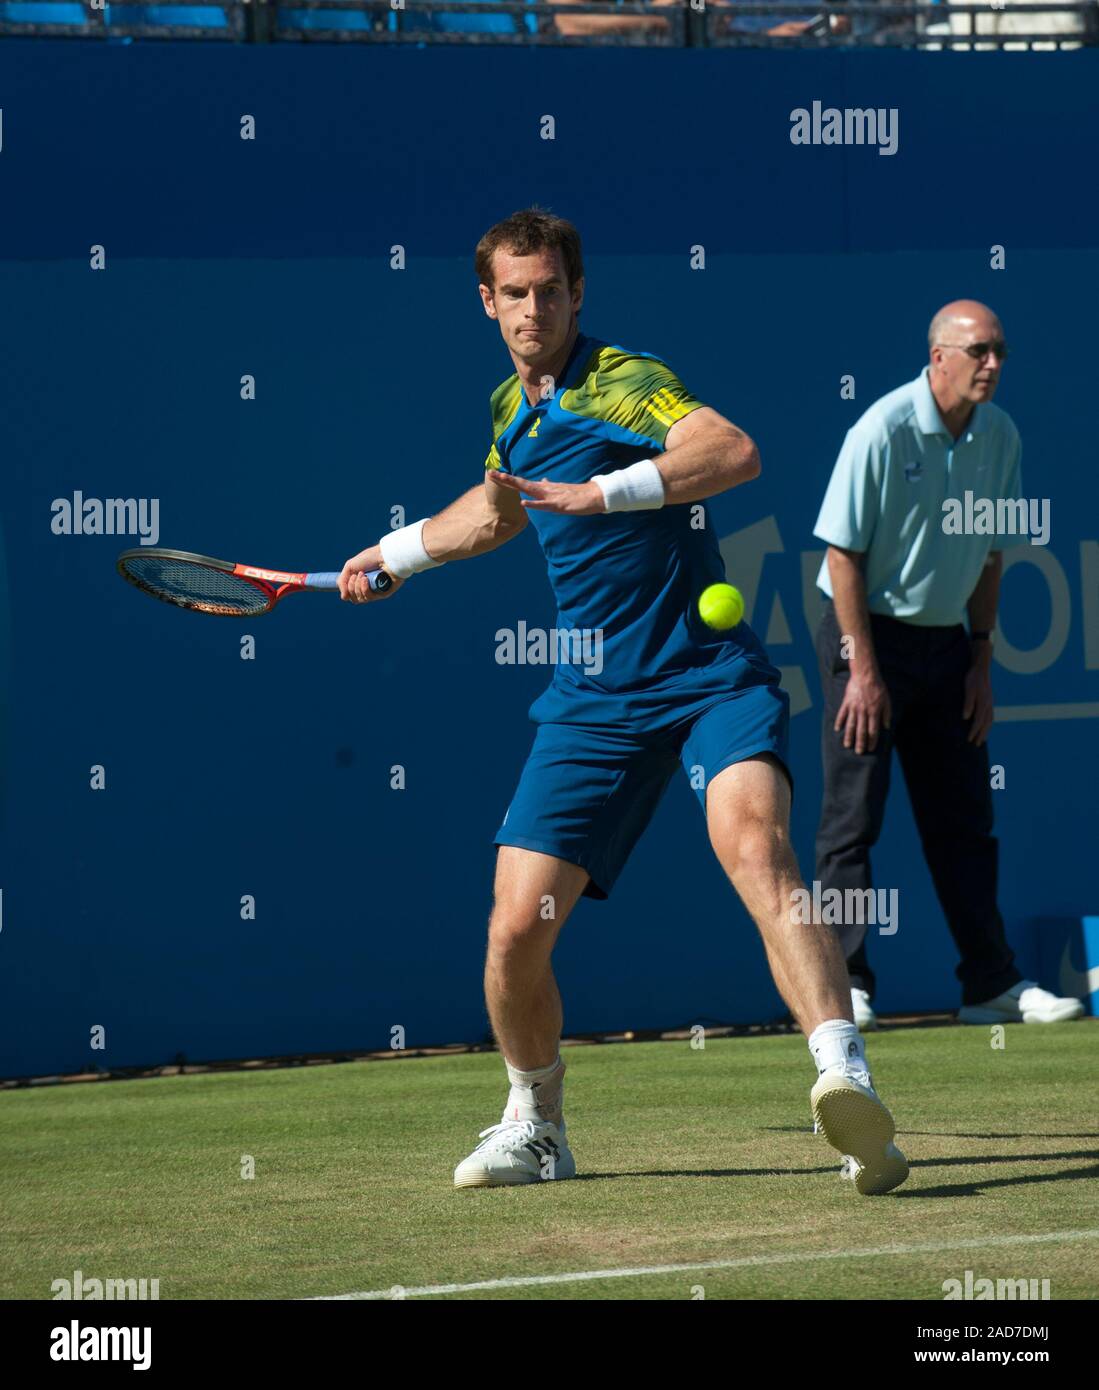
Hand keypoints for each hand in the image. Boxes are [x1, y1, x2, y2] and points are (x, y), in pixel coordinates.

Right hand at [338, 546, 402, 604]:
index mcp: (360, 583)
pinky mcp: (383, 593)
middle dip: (351, 587)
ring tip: (363, 575)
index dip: (347, 589)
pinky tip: (366, 579)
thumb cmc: (369, 558)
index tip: (350, 577)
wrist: (384, 555)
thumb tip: (344, 598)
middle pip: (354, 599)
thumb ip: (342, 581)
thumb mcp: (350, 567)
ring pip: (360, 599)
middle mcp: (368, 589)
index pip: (350, 595)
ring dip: (357, 587)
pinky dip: (364, 589)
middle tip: (356, 575)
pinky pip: (369, 598)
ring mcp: (376, 592)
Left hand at [489, 471, 605, 515]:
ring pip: (530, 490)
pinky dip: (533, 503)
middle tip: (491, 473)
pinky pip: (544, 504)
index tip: (494, 474)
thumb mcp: (560, 489)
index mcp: (544, 487)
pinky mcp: (558, 504)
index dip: (508, 479)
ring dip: (516, 485)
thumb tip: (542, 480)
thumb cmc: (577, 494)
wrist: (594, 496)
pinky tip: (523, 502)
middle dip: (506, 479)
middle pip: (522, 483)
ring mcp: (551, 496)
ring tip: (502, 480)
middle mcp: (545, 489)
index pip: (523, 482)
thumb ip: (549, 486)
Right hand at [835, 671, 891, 754]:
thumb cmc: (878, 687)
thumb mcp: (887, 700)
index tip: (871, 749)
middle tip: (859, 752)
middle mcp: (863, 712)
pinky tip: (837, 730)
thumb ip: (887, 714)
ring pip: (851, 725)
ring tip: (847, 745)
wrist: (865, 674)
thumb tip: (887, 727)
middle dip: (860, 743)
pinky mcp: (847, 702)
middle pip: (861, 730)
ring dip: (849, 736)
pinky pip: (842, 714)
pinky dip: (839, 722)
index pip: (873, 730)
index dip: (872, 741)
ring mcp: (854, 707)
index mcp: (874, 712)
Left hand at [963, 659, 993, 745]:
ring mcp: (990, 703)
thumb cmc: (973, 678)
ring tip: (982, 739)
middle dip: (981, 734)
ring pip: (990, 720)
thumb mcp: (969, 689)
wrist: (981, 668)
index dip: (974, 731)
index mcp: (983, 703)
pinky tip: (985, 725)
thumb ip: (968, 703)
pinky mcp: (989, 700)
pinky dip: (988, 723)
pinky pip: (990, 715)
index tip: (969, 740)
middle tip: (977, 745)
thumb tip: (966, 718)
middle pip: (986, 724)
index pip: (978, 721)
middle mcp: (988, 705)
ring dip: (986, 731)